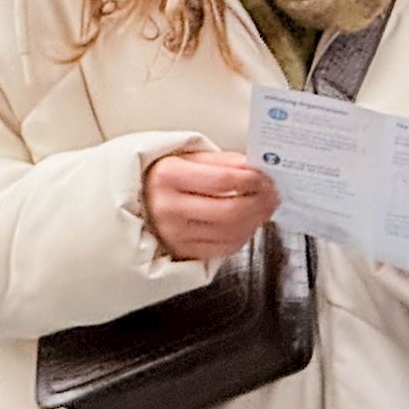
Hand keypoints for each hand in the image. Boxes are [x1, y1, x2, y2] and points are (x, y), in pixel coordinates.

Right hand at [142, 150, 278, 261]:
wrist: (136, 200)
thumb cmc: (165, 175)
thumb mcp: (188, 156)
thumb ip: (223, 161)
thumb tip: (254, 167)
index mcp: (168, 176)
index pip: (223, 180)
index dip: (252, 180)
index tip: (265, 176)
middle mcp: (168, 208)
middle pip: (229, 211)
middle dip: (259, 202)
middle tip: (272, 194)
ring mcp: (173, 234)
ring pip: (229, 233)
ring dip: (256, 220)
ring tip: (265, 207)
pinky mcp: (181, 252)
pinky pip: (222, 249)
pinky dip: (243, 236)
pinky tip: (249, 223)